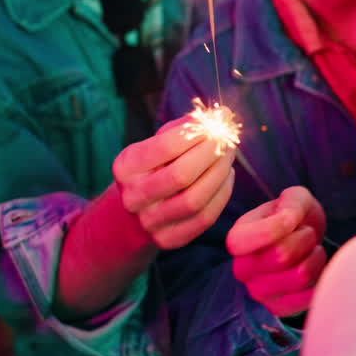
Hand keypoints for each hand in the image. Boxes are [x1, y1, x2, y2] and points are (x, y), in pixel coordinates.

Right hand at [113, 116, 236, 249]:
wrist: (137, 210)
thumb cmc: (156, 165)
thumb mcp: (158, 143)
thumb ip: (186, 128)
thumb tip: (222, 115)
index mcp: (126, 167)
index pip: (165, 146)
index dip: (197, 132)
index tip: (218, 120)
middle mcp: (133, 197)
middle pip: (181, 175)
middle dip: (212, 153)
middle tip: (228, 139)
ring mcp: (150, 222)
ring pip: (195, 199)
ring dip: (220, 173)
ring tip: (229, 155)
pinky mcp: (168, 239)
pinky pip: (204, 218)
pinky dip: (222, 194)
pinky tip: (226, 177)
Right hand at [227, 186, 326, 316]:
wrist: (306, 242)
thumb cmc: (296, 219)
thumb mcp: (295, 198)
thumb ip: (291, 202)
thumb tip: (289, 220)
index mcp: (238, 238)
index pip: (241, 241)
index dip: (275, 228)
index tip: (292, 217)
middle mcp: (242, 268)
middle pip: (280, 256)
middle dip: (304, 238)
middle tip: (306, 232)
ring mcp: (258, 292)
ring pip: (299, 275)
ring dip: (315, 256)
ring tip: (312, 249)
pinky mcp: (279, 308)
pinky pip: (308, 295)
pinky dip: (320, 276)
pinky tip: (313, 267)